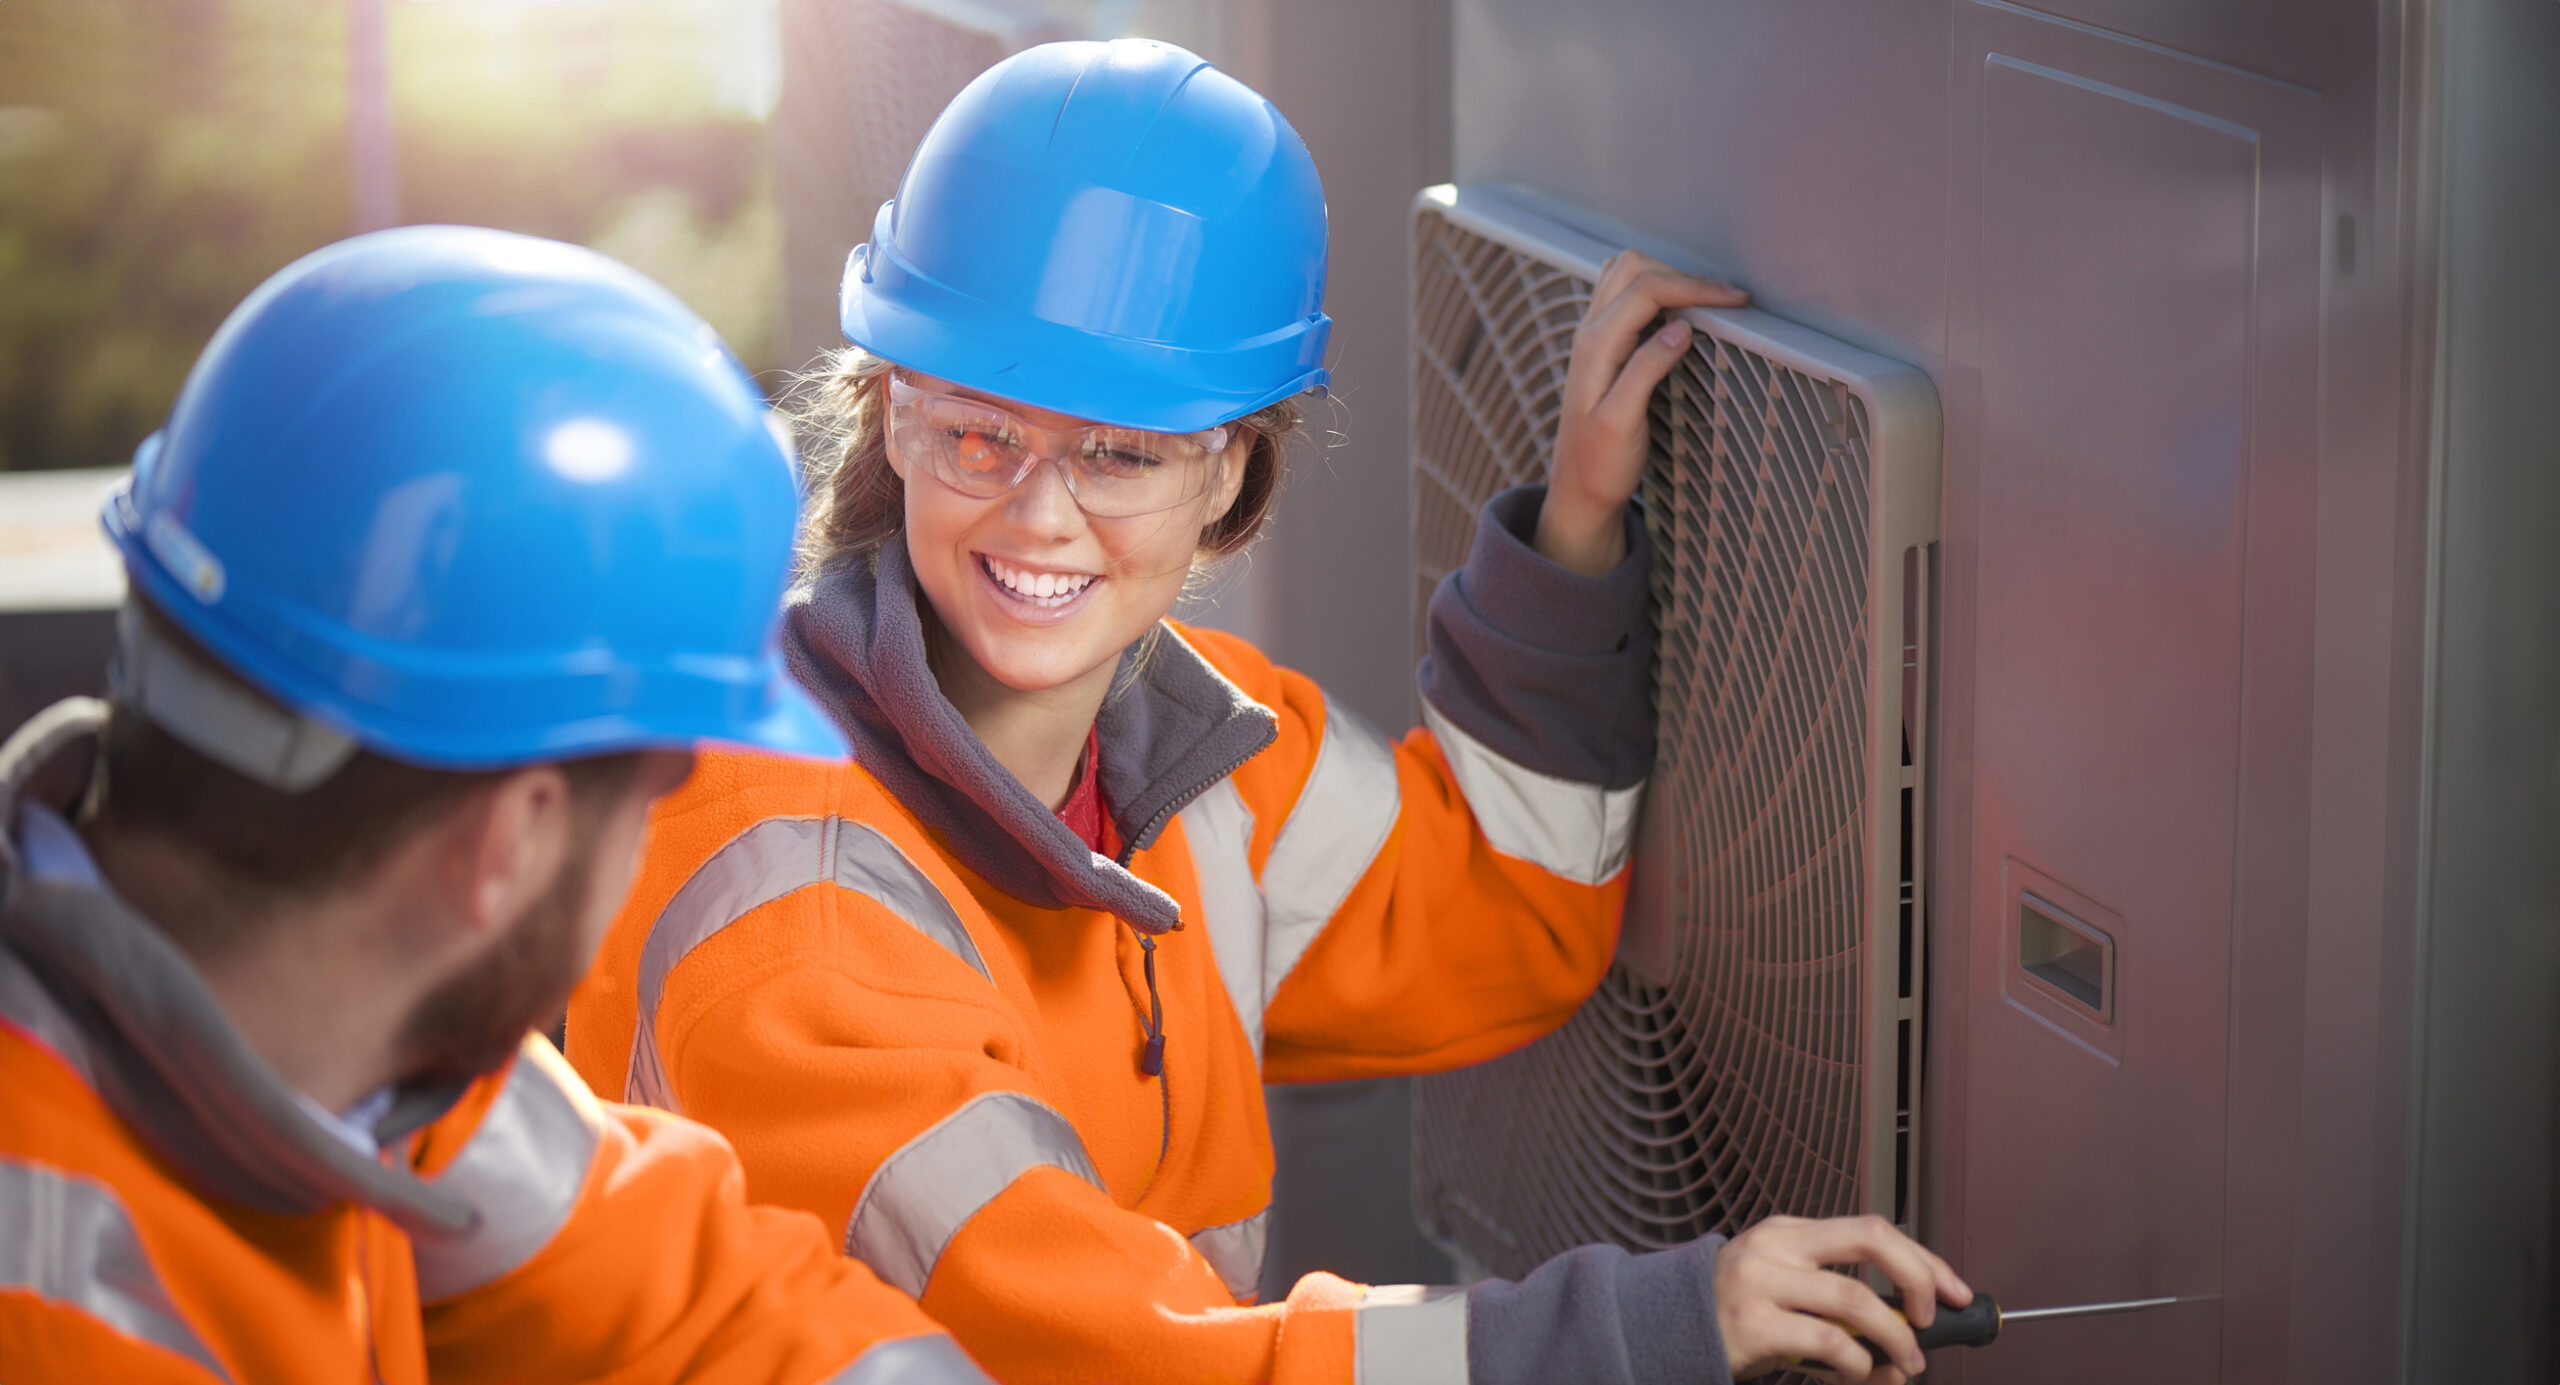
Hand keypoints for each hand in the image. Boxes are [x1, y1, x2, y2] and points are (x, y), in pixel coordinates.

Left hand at [1537, 249, 1745, 575]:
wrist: (1577, 491)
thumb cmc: (1600, 464)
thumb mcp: (1622, 423)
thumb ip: (1646, 371)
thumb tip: (1681, 327)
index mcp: (1595, 346)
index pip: (1648, 290)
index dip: (1696, 287)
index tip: (1736, 301)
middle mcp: (1588, 332)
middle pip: (1635, 267)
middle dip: (1683, 275)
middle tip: (1725, 301)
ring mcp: (1591, 335)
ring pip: (1626, 274)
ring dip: (1668, 278)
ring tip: (1706, 303)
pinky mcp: (1600, 345)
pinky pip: (1623, 295)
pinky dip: (1654, 290)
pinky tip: (1678, 313)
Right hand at [1714, 1214, 1972, 1383]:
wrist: (1661, 1330)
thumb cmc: (1733, 1315)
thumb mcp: (1781, 1290)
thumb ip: (1835, 1303)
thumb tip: (1903, 1339)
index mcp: (1787, 1232)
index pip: (1871, 1228)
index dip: (1922, 1259)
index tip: (1953, 1290)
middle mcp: (1775, 1247)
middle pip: (1870, 1240)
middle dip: (1919, 1278)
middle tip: (1933, 1320)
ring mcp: (1761, 1282)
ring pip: (1855, 1299)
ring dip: (1896, 1338)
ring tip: (1906, 1363)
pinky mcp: (1753, 1324)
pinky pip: (1829, 1342)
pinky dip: (1857, 1362)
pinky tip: (1857, 1371)